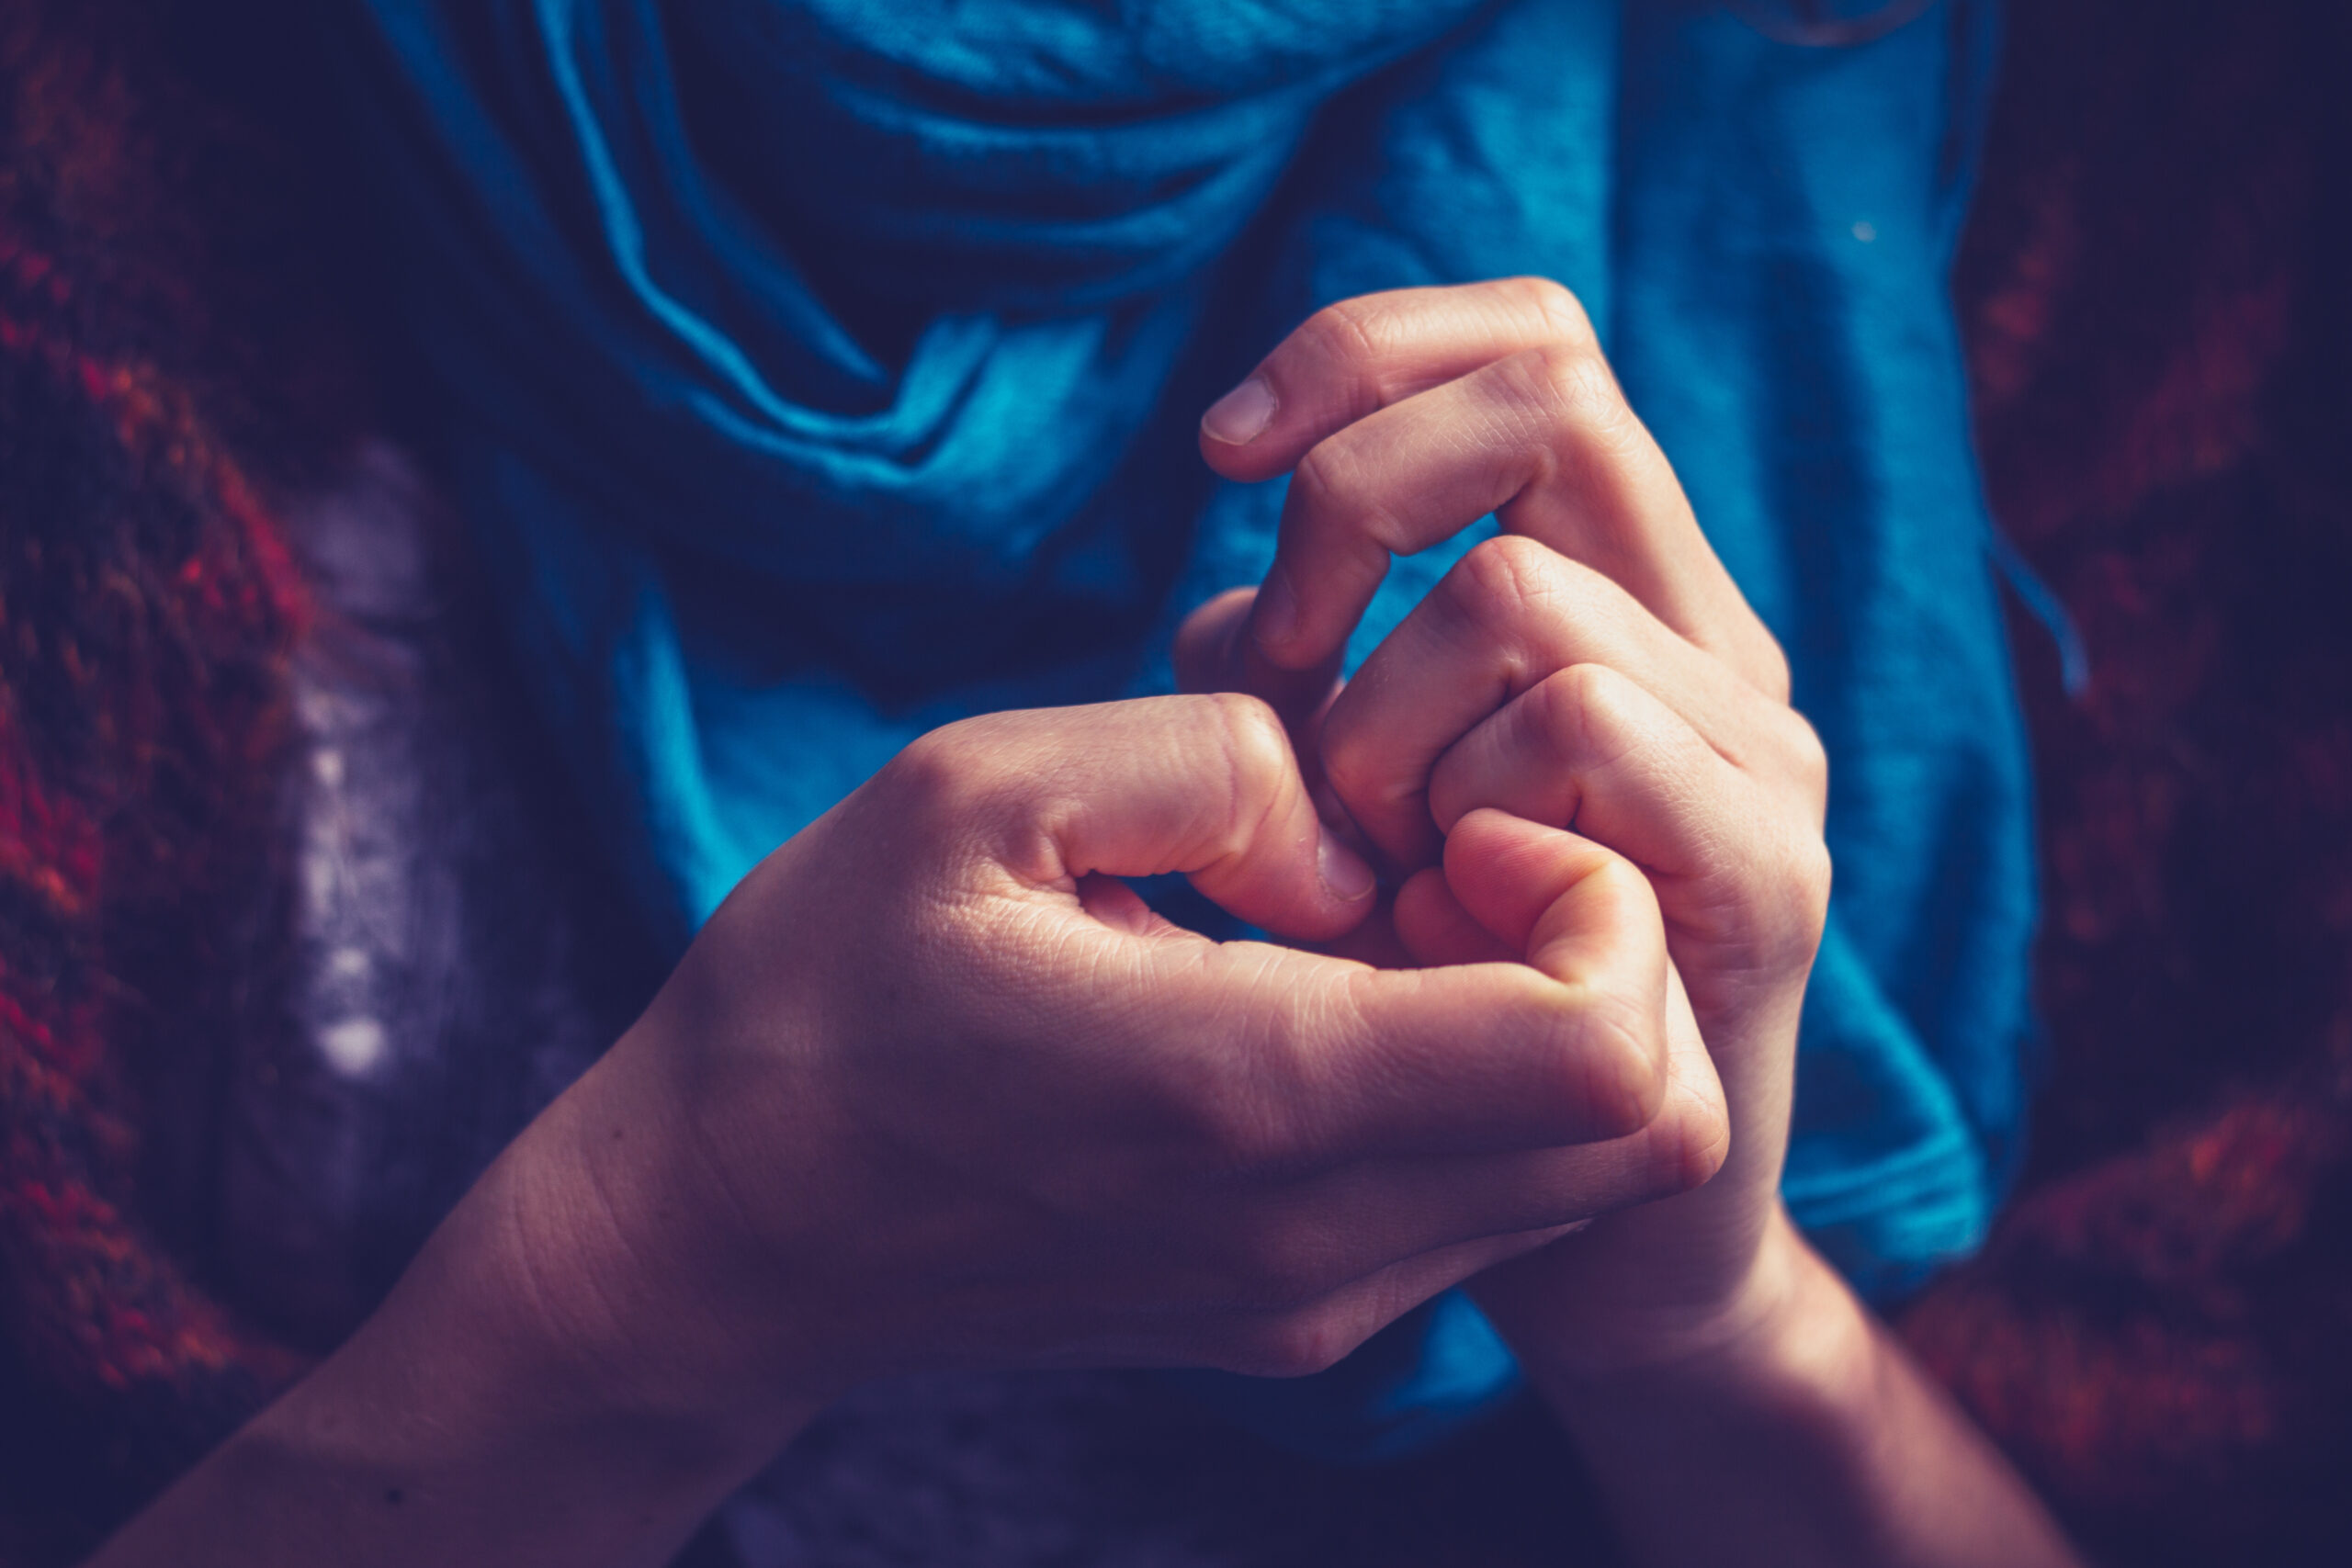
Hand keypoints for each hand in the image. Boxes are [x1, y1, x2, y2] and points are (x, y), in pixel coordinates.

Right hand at [522, 693, 1728, 1433]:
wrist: (723, 1230)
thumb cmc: (822, 989)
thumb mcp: (979, 788)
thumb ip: (1218, 759)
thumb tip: (1356, 837)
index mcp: (1250, 1095)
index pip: (1610, 1052)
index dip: (1597, 897)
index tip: (1453, 817)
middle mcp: (1318, 1236)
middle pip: (1643, 1127)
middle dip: (1605, 953)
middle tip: (1437, 850)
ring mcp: (1316, 1299)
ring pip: (1586, 1174)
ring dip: (1544, 1020)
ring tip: (1371, 917)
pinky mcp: (1298, 1314)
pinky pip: (1487, 1201)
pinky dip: (1475, 1085)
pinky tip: (1325, 994)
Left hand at [1177, 278, 1829, 1373]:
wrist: (1587, 1230)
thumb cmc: (1433, 996)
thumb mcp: (1341, 795)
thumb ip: (1300, 671)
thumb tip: (1232, 608)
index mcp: (1625, 590)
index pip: (1535, 338)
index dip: (1366, 348)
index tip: (1220, 455)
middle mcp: (1710, 639)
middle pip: (1544, 400)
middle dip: (1348, 511)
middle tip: (1280, 668)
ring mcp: (1754, 749)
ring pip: (1524, 593)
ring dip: (1376, 720)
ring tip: (1369, 861)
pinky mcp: (1769, 873)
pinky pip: (1583, 730)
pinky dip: (1457, 806)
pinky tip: (1437, 912)